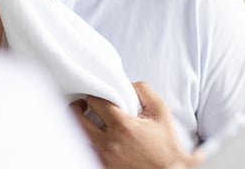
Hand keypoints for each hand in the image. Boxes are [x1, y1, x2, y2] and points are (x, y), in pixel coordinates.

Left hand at [69, 82, 203, 168]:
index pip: (95, 102)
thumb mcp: (160, 111)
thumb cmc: (166, 144)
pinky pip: (87, 150)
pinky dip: (89, 141)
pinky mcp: (104, 167)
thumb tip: (126, 83)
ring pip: (79, 135)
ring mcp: (104, 157)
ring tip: (89, 120)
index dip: (95, 95)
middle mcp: (110, 143)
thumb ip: (143, 90)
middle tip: (83, 105)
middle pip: (78, 119)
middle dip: (79, 108)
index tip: (98, 96)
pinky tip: (97, 136)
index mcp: (122, 126)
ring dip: (82, 125)